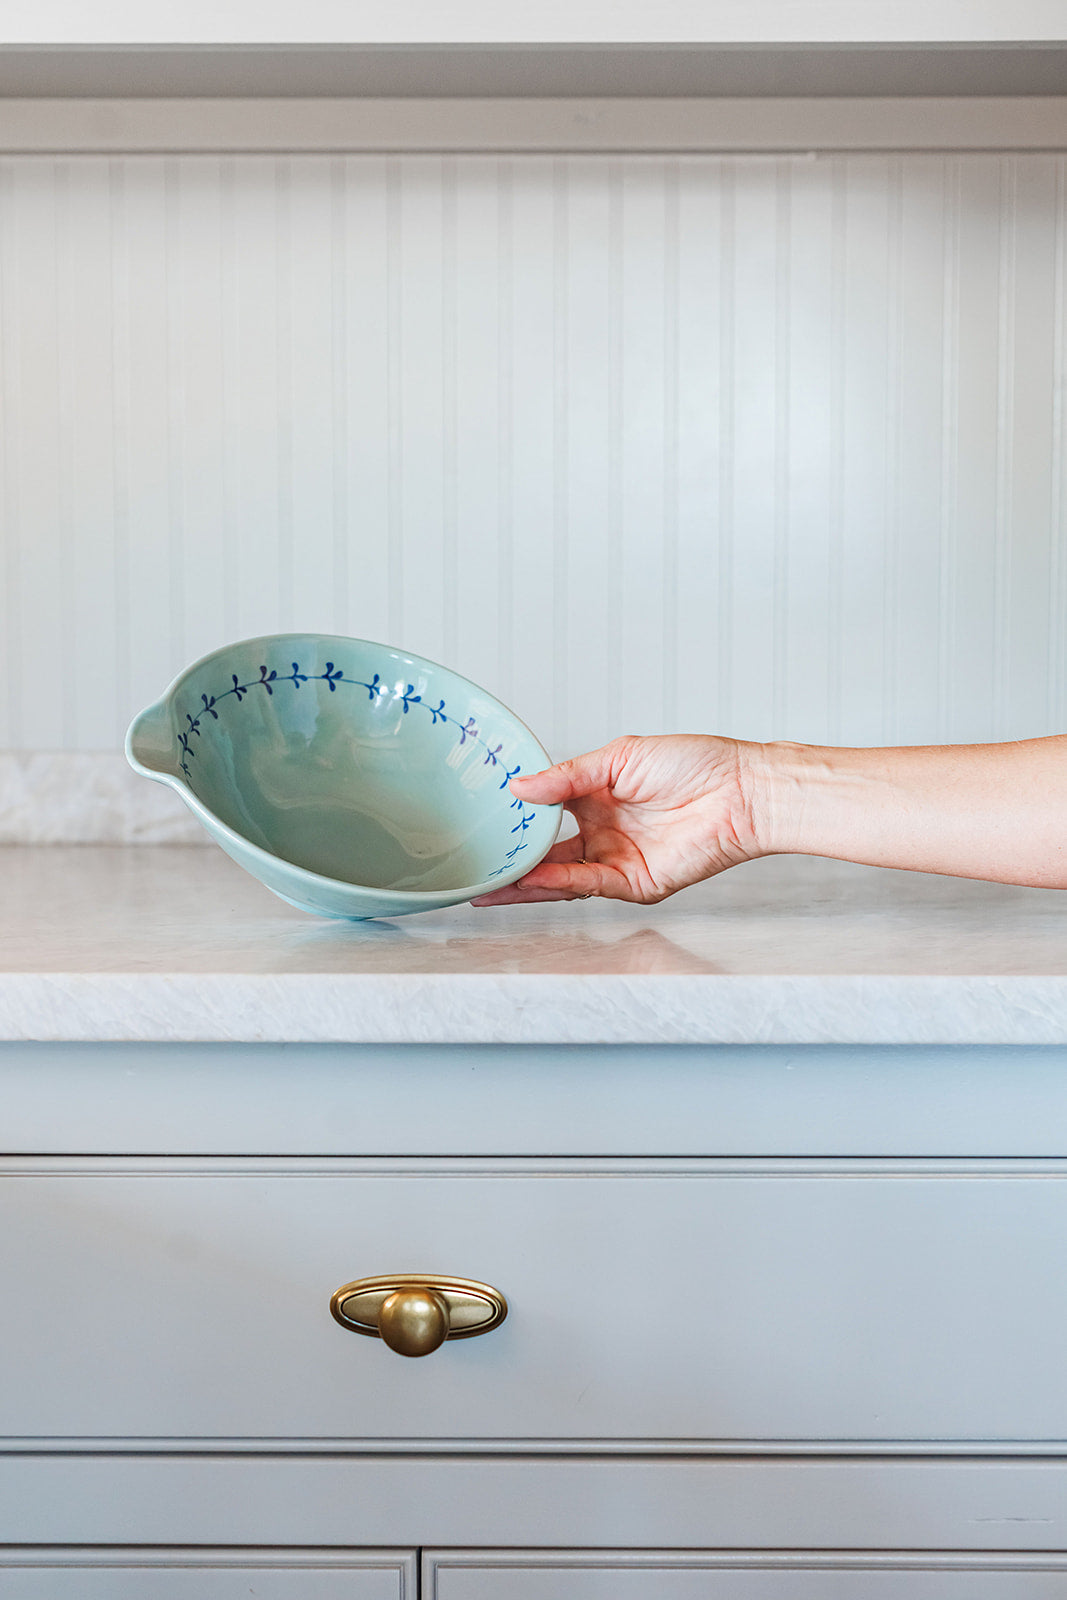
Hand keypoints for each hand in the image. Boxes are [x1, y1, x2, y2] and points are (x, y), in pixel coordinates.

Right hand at [471, 734, 764, 904]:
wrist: (742, 789)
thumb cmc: (696, 763)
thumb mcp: (619, 758)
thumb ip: (567, 777)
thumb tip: (520, 786)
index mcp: (596, 799)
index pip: (544, 816)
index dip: (515, 822)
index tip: (480, 821)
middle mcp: (603, 834)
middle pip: (546, 855)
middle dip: (510, 863)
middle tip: (472, 866)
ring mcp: (617, 861)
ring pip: (560, 878)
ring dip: (523, 883)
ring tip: (486, 885)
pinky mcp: (636, 883)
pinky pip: (587, 886)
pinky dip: (556, 884)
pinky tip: (529, 880)